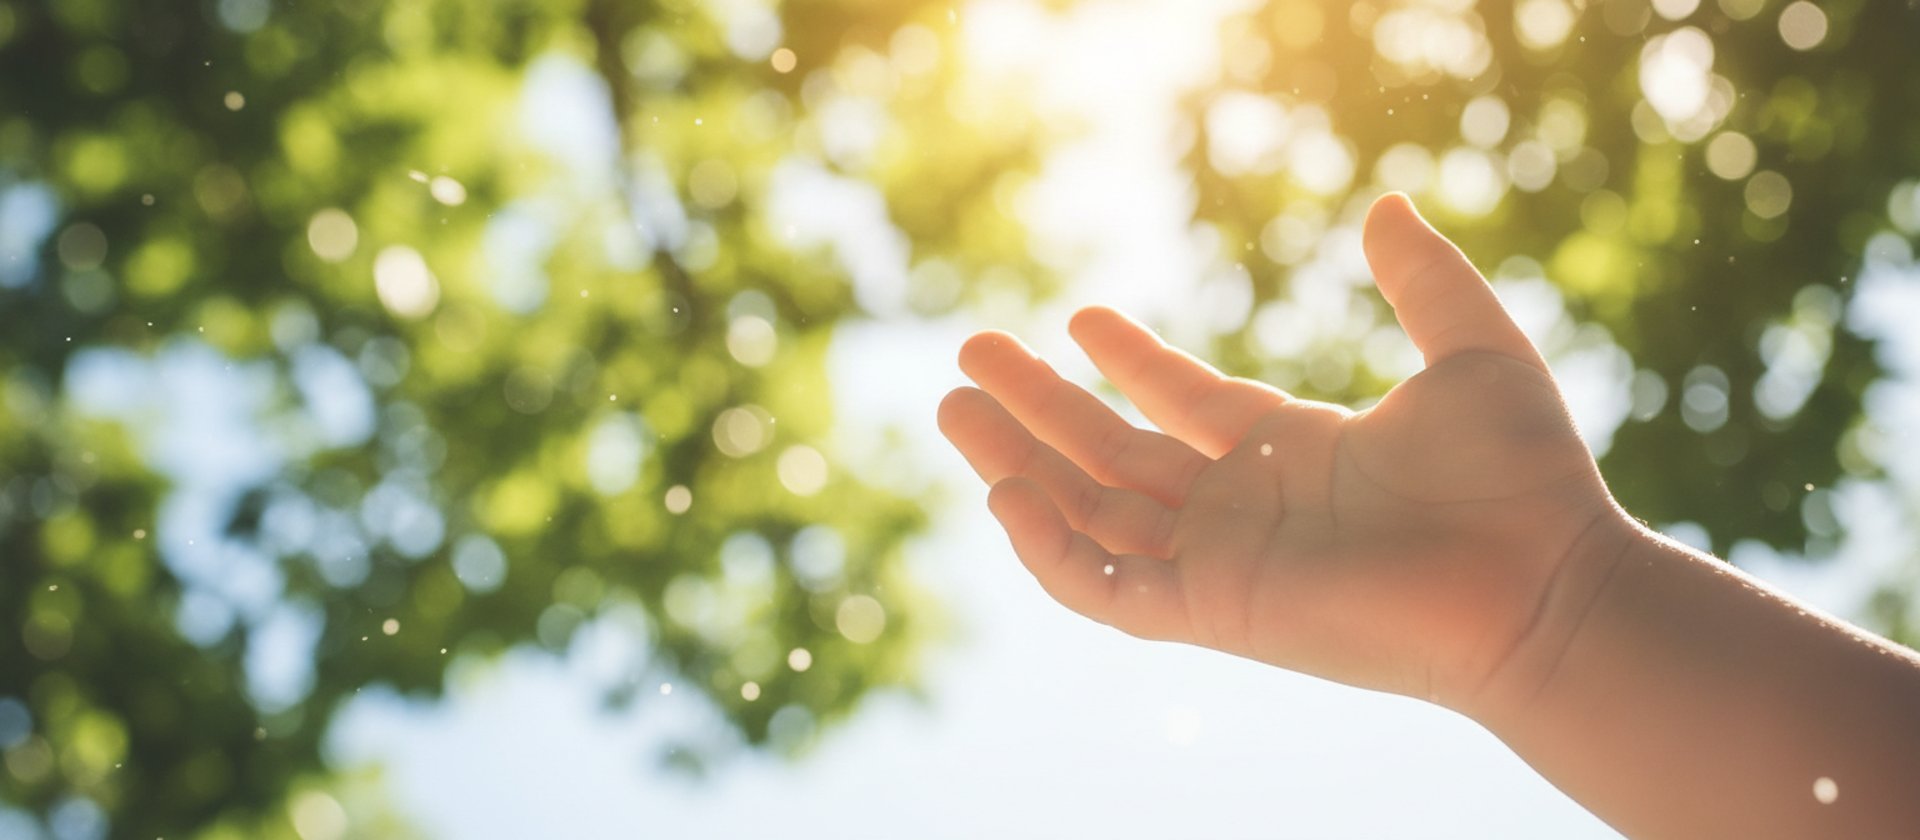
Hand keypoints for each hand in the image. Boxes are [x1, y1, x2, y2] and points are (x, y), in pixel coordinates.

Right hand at [939, 194, 1622, 704]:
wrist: (1548, 587)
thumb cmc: (1525, 480)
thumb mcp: (1472, 349)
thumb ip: (1424, 279)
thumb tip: (1387, 205)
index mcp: (1293, 452)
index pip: (1184, 404)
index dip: (1129, 362)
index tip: (1078, 318)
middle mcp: (1246, 510)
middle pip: (1112, 455)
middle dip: (1039, 406)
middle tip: (970, 356)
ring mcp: (1224, 565)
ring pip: (1090, 512)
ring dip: (1017, 461)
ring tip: (953, 406)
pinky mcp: (1216, 612)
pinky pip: (1107, 588)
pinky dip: (1050, 550)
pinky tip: (1002, 493)